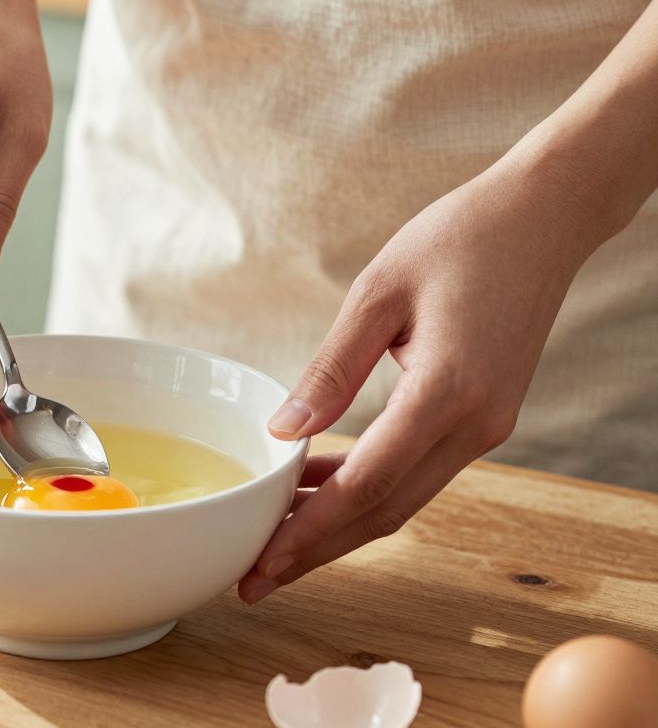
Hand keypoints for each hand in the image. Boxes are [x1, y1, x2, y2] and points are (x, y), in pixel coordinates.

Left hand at [237, 158, 607, 603]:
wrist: (543, 219)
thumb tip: (284, 430)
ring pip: (401, 498)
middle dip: (317, 550)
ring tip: (273, 541)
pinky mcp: (482, 419)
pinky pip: (415, 470)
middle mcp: (476, 423)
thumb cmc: (459, 240)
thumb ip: (330, 368)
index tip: (262, 560)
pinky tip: (315, 486)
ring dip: (337, 524)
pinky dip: (364, 487)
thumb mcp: (377, 292)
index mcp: (449, 391)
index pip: (368, 484)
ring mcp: (486, 426)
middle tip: (255, 579)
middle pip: (385, 511)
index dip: (311, 528)